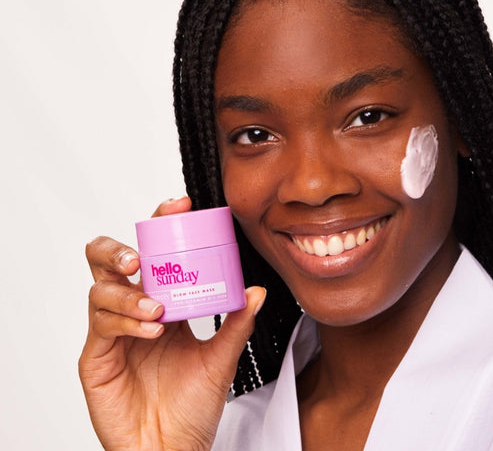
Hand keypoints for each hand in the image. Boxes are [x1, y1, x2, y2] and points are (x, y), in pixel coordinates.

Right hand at [79, 197, 265, 450]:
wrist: (173, 449)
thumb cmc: (192, 405)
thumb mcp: (221, 357)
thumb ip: (237, 324)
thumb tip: (257, 291)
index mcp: (161, 300)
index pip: (153, 251)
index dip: (160, 224)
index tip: (181, 205)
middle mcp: (132, 309)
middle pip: (107, 260)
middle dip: (120, 249)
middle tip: (141, 257)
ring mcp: (111, 332)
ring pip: (100, 289)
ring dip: (128, 294)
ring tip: (157, 309)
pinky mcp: (96, 357)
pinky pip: (101, 325)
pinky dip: (125, 321)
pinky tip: (151, 329)